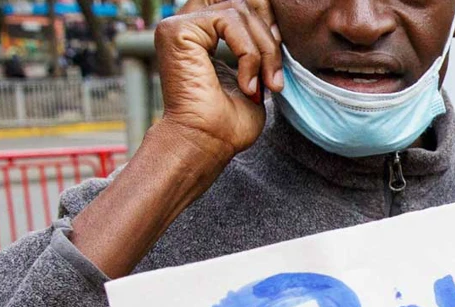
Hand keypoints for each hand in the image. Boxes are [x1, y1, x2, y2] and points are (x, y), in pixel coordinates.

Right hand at [153, 0, 282, 163]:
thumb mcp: (254, 75)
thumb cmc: (228, 122)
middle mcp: (187, 24)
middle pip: (241, 2)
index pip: (240, 5)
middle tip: (275, 75)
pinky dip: (248, 53)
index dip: (266, 20)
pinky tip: (247, 85)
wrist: (207, 143)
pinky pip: (229, 20)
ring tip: (266, 84)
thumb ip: (258, 47)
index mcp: (202, 33)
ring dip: (263, 50)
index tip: (278, 57)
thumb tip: (275, 27)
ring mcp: (178, 24)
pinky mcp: (177, 29)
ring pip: (239, 10)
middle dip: (268, 35)